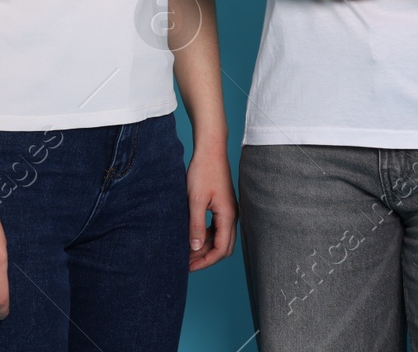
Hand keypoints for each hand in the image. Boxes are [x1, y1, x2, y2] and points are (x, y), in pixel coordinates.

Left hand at [187, 145, 237, 270]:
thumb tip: (194, 248)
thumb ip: (195, 225)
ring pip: (220, 238)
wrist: (210, 150)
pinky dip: (205, 236)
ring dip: (205, 247)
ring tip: (186, 251)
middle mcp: (231, 215)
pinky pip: (216, 228)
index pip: (221, 249)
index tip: (189, 267)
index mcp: (227, 215)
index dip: (206, 261)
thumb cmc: (203, 171)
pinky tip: (192, 236)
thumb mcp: (195, 200)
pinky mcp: (222, 205)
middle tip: (187, 263)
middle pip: (223, 247)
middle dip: (206, 258)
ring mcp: (228, 210)